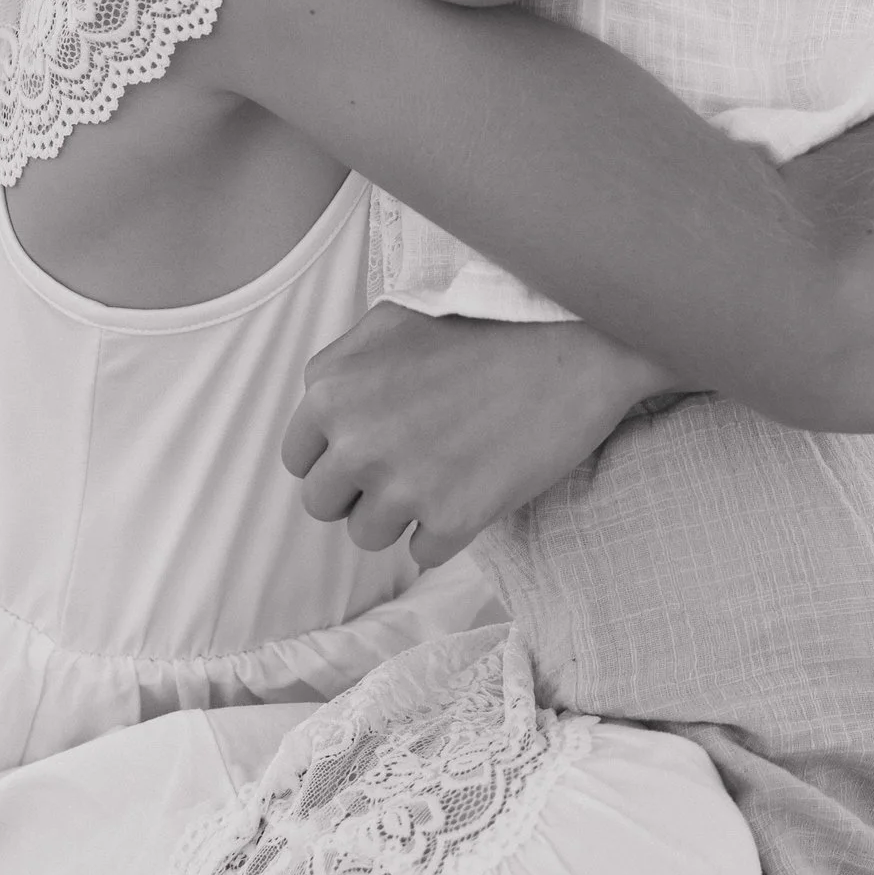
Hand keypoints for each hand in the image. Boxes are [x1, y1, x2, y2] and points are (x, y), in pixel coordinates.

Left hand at [281, 301, 655, 561]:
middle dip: (361, 490)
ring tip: (446, 472)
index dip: (336, 455)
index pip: (299, 458)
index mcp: (330, 391)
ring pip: (368, 535)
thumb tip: (321, 416)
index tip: (373, 446)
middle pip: (324, 505)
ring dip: (402, 515)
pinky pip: (423, 554)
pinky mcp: (452, 519)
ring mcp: (402, 484)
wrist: (575, 347)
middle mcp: (354, 441)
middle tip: (410, 463)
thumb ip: (342, 369)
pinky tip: (476, 488)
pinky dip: (447, 531)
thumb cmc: (486, 324)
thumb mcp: (392, 320)